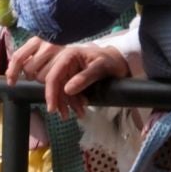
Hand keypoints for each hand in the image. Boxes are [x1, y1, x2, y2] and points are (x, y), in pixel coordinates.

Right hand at [10, 40, 127, 117]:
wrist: (119, 62)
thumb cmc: (110, 61)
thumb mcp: (101, 67)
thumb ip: (85, 77)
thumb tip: (67, 89)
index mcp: (69, 56)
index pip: (54, 75)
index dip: (51, 92)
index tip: (52, 108)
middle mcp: (65, 63)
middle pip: (55, 85)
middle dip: (60, 101)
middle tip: (67, 115)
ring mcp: (68, 71)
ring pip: (60, 91)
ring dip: (67, 104)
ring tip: (80, 114)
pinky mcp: (71, 79)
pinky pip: (67, 93)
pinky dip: (72, 103)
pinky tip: (80, 110)